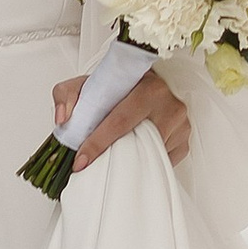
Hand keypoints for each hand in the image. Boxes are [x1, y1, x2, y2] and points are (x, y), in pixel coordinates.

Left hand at [52, 70, 190, 174]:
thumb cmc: (116, 87)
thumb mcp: (85, 83)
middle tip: (91, 165)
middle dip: (111, 154)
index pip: (121, 120)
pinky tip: (133, 153)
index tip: (81, 159)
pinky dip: (144, 160)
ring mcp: (181, 124)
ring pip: (150, 153)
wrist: (140, 84)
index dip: (98, 142)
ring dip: (128, 158)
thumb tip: (63, 118)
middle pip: (138, 140)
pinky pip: (163, 160)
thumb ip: (66, 95)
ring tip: (112, 155)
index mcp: (148, 86)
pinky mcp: (184, 141)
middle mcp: (169, 103)